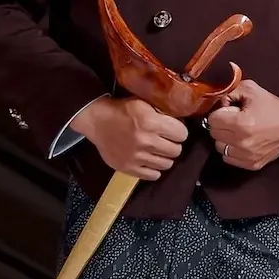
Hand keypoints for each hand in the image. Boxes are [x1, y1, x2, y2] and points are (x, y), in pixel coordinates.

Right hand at [70, 96, 187, 180]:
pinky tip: (150, 160)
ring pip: (166, 164)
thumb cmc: (122, 110)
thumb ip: (163, 112)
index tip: (175, 130)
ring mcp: (136, 157)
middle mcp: (145, 141)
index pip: (182, 134)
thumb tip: (181, 121)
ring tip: (159, 150)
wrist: (97, 121)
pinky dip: (154, 169)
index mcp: (151, 122)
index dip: (180, 131)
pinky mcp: (128, 168)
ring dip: (165, 157)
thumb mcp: (144, 103)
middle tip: (168, 141)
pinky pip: (152, 175)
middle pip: (176, 151)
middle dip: (174, 144)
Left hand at [206, 79, 278, 170]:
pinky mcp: (252, 164)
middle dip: (221, 124)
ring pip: (219, 147)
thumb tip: (218, 102)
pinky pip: (228, 158)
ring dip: (225, 138)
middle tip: (233, 119)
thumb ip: (230, 91)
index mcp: (241, 123)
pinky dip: (232, 150)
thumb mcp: (251, 89)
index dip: (219, 112)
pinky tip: (242, 141)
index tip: (228, 110)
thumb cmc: (272, 107)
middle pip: (214, 134)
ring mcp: (247, 156)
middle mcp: (242, 142)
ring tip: (237, 131)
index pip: (212, 120)